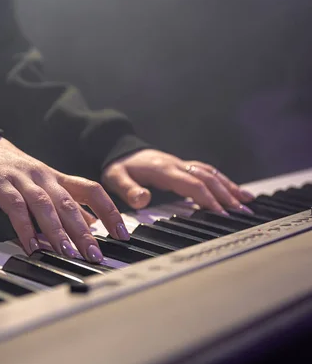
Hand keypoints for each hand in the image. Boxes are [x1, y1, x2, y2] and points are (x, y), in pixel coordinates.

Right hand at [0, 136, 129, 261]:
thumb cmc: (20, 174)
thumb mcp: (48, 186)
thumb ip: (69, 204)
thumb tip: (94, 224)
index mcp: (59, 178)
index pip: (92, 191)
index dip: (109, 211)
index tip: (121, 234)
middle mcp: (45, 178)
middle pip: (69, 203)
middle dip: (83, 231)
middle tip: (95, 255)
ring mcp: (23, 181)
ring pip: (44, 205)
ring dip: (57, 231)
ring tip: (67, 253)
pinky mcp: (2, 186)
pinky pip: (15, 208)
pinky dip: (25, 228)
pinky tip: (32, 247)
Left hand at [101, 149, 254, 213]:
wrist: (117, 150)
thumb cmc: (118, 168)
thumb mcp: (115, 178)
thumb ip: (129, 190)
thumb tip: (143, 200)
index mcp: (163, 169)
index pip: (192, 184)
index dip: (208, 198)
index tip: (222, 213)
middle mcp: (176, 165)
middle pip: (207, 179)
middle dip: (227, 195)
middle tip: (243, 214)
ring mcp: (181, 164)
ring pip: (211, 173)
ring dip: (230, 187)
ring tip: (248, 203)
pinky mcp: (182, 166)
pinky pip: (207, 172)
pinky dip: (224, 181)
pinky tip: (235, 190)